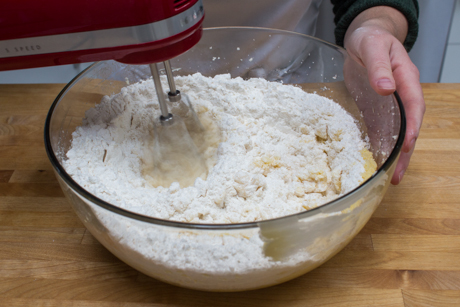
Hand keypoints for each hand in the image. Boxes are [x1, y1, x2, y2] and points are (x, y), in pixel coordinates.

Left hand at [344, 6, 424, 183]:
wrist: (362, 39)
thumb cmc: (370, 39)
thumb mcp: (373, 47)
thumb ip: (379, 66)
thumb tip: (386, 87)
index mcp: (405, 78)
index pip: (414, 105)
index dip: (413, 125)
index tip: (410, 143)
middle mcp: (401, 95)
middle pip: (408, 126)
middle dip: (405, 151)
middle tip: (397, 174)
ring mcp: (390, 105)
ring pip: (396, 132)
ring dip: (394, 154)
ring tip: (390, 177)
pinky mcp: (376, 110)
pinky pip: (379, 131)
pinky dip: (379, 146)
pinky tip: (376, 162)